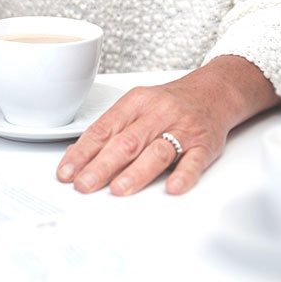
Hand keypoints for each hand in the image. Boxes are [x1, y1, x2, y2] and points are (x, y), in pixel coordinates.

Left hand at [57, 57, 277, 196]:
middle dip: (102, 165)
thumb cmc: (170, 104)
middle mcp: (158, 114)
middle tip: (84, 185)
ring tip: (118, 189)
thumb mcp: (136, 106)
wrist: (213, 92)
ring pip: (157, 151)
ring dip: (136, 172)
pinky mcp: (205, 144)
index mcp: (136, 103)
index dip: (83, 152)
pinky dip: (183, 175)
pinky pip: (194, 160)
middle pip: (127, 142)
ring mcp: (182, 129)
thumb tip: (76, 153)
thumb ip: (110, 129)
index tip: (67, 172)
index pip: (104, 129)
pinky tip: (172, 188)